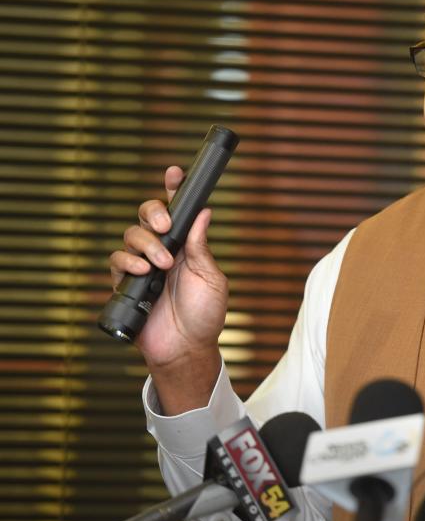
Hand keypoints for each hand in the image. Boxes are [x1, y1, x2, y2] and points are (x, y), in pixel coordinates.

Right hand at [108, 166, 226, 411]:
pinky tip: (142, 271)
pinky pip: (117, 260)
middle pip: (147, 215)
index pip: (179, 211)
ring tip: (161, 264)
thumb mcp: (211, 278)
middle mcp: (164, 250)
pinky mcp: (126, 282)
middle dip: (153, 213)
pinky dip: (127, 261)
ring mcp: (144, 265)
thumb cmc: (205, 315)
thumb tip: (204, 212)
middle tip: (165, 226)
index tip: (174, 172)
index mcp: (187, 245)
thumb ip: (201, 247)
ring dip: (145, 244)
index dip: (174, 189)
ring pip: (131, 235)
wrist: (186, 348)